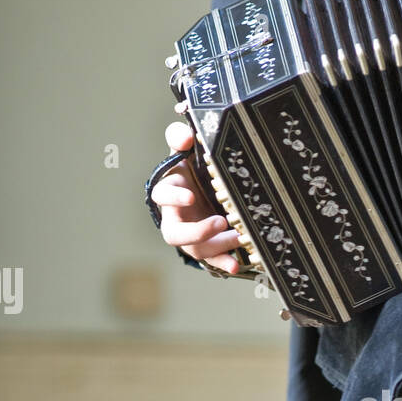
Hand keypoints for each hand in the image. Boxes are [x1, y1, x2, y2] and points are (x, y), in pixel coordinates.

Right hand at [150, 122, 241, 273]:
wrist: (202, 186)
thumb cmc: (191, 167)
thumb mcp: (185, 150)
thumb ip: (180, 137)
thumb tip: (184, 136)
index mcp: (169, 191)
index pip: (162, 195)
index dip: (174, 197)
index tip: (190, 195)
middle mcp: (176, 217)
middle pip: (174, 233)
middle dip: (196, 232)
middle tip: (220, 222)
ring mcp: (191, 235)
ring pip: (196, 250)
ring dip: (216, 247)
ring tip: (240, 238)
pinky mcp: (206, 245)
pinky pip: (211, 259)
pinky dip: (222, 263)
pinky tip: (236, 264)